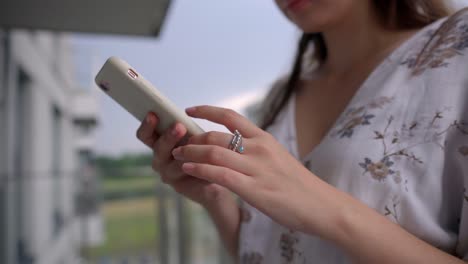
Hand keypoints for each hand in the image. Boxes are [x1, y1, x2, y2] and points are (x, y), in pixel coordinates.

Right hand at [136, 112, 232, 207]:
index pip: (146, 135)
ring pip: (174, 165)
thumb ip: (186, 127)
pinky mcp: (182, 187)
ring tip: (197, 146)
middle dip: (168, 137)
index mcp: (159, 143)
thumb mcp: (194, 134)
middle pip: (158, 149)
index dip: (147, 125)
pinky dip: (198, 168)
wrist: (219, 175)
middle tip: (180, 127)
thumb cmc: (204, 150)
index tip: (153, 114)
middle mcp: (160, 160)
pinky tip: (209, 162)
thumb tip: (187, 112)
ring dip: (185, 154)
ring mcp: (169, 175)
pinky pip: (189, 177)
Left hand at [173, 106, 338, 234]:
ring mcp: (257, 168)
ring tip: (177, 155)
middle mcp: (259, 149)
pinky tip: (188, 169)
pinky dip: (200, 169)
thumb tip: (235, 145)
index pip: (231, 116)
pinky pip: (220, 175)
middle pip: (216, 135)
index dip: (207, 110)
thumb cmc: (298, 184)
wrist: (322, 205)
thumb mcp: (278, 158)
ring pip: (214, 152)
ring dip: (190, 152)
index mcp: (265, 139)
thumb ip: (257, 150)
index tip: (189, 109)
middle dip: (192, 138)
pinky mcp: (254, 189)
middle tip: (178, 143)